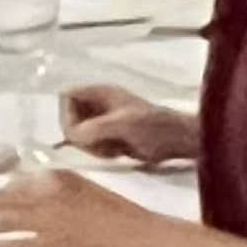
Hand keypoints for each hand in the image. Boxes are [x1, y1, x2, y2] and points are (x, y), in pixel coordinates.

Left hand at [0, 165, 180, 246]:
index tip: (3, 193)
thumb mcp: (83, 185)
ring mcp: (46, 220)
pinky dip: (0, 246)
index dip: (6, 188)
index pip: (17, 179)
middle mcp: (45, 195)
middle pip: (4, 197)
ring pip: (3, 219)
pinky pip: (16, 245)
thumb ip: (55, 183)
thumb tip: (29, 185)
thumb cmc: (115, 209)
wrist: (135, 234)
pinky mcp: (51, 245)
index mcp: (55, 178)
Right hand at [63, 86, 198, 165]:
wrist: (179, 141)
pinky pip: (92, 142)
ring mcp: (105, 119)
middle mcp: (100, 103)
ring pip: (80, 131)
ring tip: (110, 150)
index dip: (67, 114)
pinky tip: (115, 154)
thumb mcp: (123, 125)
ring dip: (90, 145)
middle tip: (97, 145)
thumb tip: (72, 136)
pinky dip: (98, 151)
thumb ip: (95, 128)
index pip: (67, 96)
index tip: (79, 132)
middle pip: (71, 116)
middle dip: (80, 134)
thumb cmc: (154, 128)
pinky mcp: (112, 135)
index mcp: (101, 93)